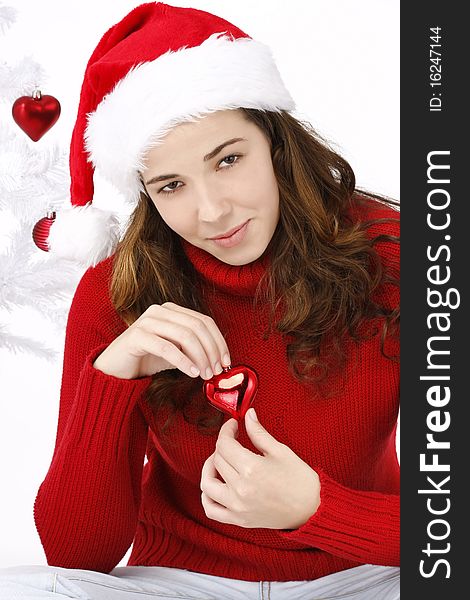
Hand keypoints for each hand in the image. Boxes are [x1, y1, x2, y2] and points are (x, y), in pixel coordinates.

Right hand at [93, 302, 229, 379]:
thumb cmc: (146, 358)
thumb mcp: (175, 351)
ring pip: (185, 336)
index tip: (227, 361)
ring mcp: (147, 321)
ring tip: (205, 374)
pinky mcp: (136, 336)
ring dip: (200, 357)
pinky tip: (192, 373)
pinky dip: (183, 361)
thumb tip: (219, 359)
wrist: (114, 368)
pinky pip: (167, 347)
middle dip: (212, 350)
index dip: (219, 341)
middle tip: (217, 371)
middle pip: (197, 327)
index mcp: (171, 310)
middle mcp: (160, 311)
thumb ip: (193, 349)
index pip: (204, 321)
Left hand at [200, 408, 319, 529]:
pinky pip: (211, 510)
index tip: (233, 426)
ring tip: (220, 461)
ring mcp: (237, 506)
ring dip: (209, 468)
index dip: (226, 430)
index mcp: (251, 468)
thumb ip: (258, 433)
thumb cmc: (300, 480)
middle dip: (222, 445)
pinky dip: (206, 497)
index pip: (225, 444)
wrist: (312, 510)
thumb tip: (248, 415)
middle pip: (217, 460)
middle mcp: (240, 489)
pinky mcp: (238, 519)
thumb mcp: (280, 451)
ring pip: (207, 484)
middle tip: (233, 440)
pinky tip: (214, 485)